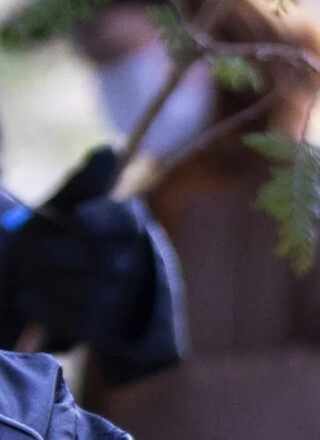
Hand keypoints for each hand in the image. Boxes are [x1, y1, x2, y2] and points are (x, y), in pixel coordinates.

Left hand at [2, 146, 157, 351]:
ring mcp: (121, 295)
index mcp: (130, 222)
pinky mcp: (104, 327)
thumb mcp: (64, 209)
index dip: (103, 218)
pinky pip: (65, 315)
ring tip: (33, 277)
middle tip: (29, 254)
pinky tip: (34, 297)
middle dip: (49, 255)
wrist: (43, 291)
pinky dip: (40, 305)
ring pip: (75, 287)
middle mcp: (134, 258)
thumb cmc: (56, 240)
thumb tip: (109, 149)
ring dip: (42, 282)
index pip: (125, 220)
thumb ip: (84, 183)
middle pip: (91, 256)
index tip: (79, 216)